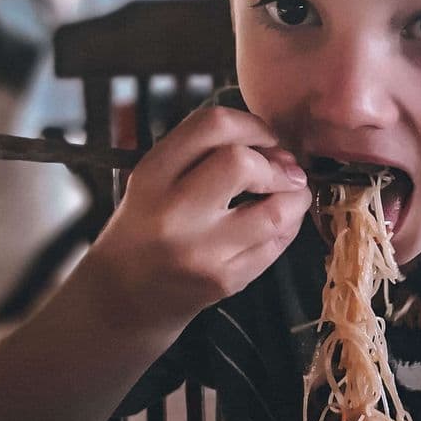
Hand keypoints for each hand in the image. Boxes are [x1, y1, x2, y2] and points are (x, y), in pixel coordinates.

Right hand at [85, 103, 312, 328]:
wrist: (123, 295)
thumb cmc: (146, 226)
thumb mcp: (155, 178)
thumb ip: (203, 152)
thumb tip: (276, 147)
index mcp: (153, 174)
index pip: (214, 126)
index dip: (254, 125)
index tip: (266, 138)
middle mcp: (174, 211)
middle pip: (243, 164)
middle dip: (277, 164)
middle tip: (283, 170)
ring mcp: (202, 251)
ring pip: (275, 212)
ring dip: (296, 197)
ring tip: (292, 194)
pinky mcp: (226, 281)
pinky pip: (277, 245)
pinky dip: (290, 226)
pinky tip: (280, 222)